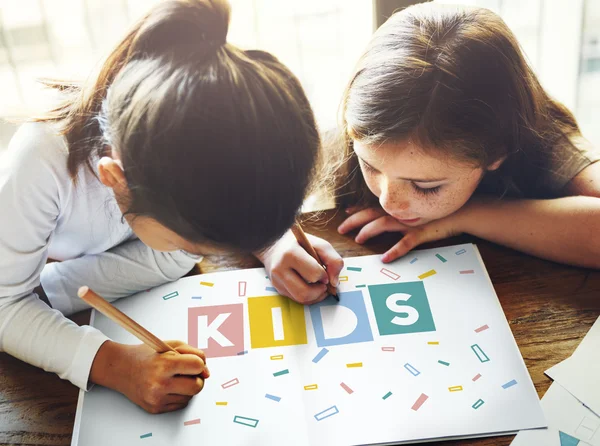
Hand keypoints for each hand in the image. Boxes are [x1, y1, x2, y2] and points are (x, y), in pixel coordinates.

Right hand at [91, 340, 209, 413]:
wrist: (121, 368)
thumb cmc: (148, 355)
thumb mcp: (171, 345)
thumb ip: (194, 354)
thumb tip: (207, 373)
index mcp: (164, 364)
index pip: (197, 366)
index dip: (199, 363)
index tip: (194, 362)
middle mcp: (160, 384)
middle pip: (197, 386)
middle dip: (197, 378)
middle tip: (188, 372)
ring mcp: (157, 398)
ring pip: (190, 396)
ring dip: (187, 387)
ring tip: (175, 377)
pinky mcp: (155, 408)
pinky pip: (180, 404)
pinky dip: (179, 395)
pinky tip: (169, 386)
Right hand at [256, 229, 343, 303]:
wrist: (276, 245)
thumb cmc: (301, 244)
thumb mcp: (319, 244)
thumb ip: (333, 260)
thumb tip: (334, 283)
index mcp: (290, 254)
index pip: (313, 274)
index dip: (324, 276)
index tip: (325, 272)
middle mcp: (280, 269)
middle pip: (304, 292)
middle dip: (320, 291)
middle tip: (324, 283)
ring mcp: (277, 281)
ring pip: (300, 299)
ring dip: (315, 296)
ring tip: (319, 287)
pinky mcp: (278, 288)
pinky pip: (297, 300)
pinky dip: (309, 297)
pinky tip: (311, 287)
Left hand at [338, 207, 462, 262]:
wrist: (460, 213)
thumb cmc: (436, 214)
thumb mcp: (415, 212)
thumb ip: (399, 213)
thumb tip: (382, 217)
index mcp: (398, 208)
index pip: (372, 207)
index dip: (357, 210)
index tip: (345, 214)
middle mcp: (400, 213)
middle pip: (371, 214)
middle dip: (354, 221)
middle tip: (341, 229)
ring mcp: (410, 222)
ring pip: (384, 224)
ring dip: (369, 231)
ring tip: (358, 239)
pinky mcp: (421, 233)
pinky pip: (405, 243)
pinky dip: (394, 250)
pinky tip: (384, 257)